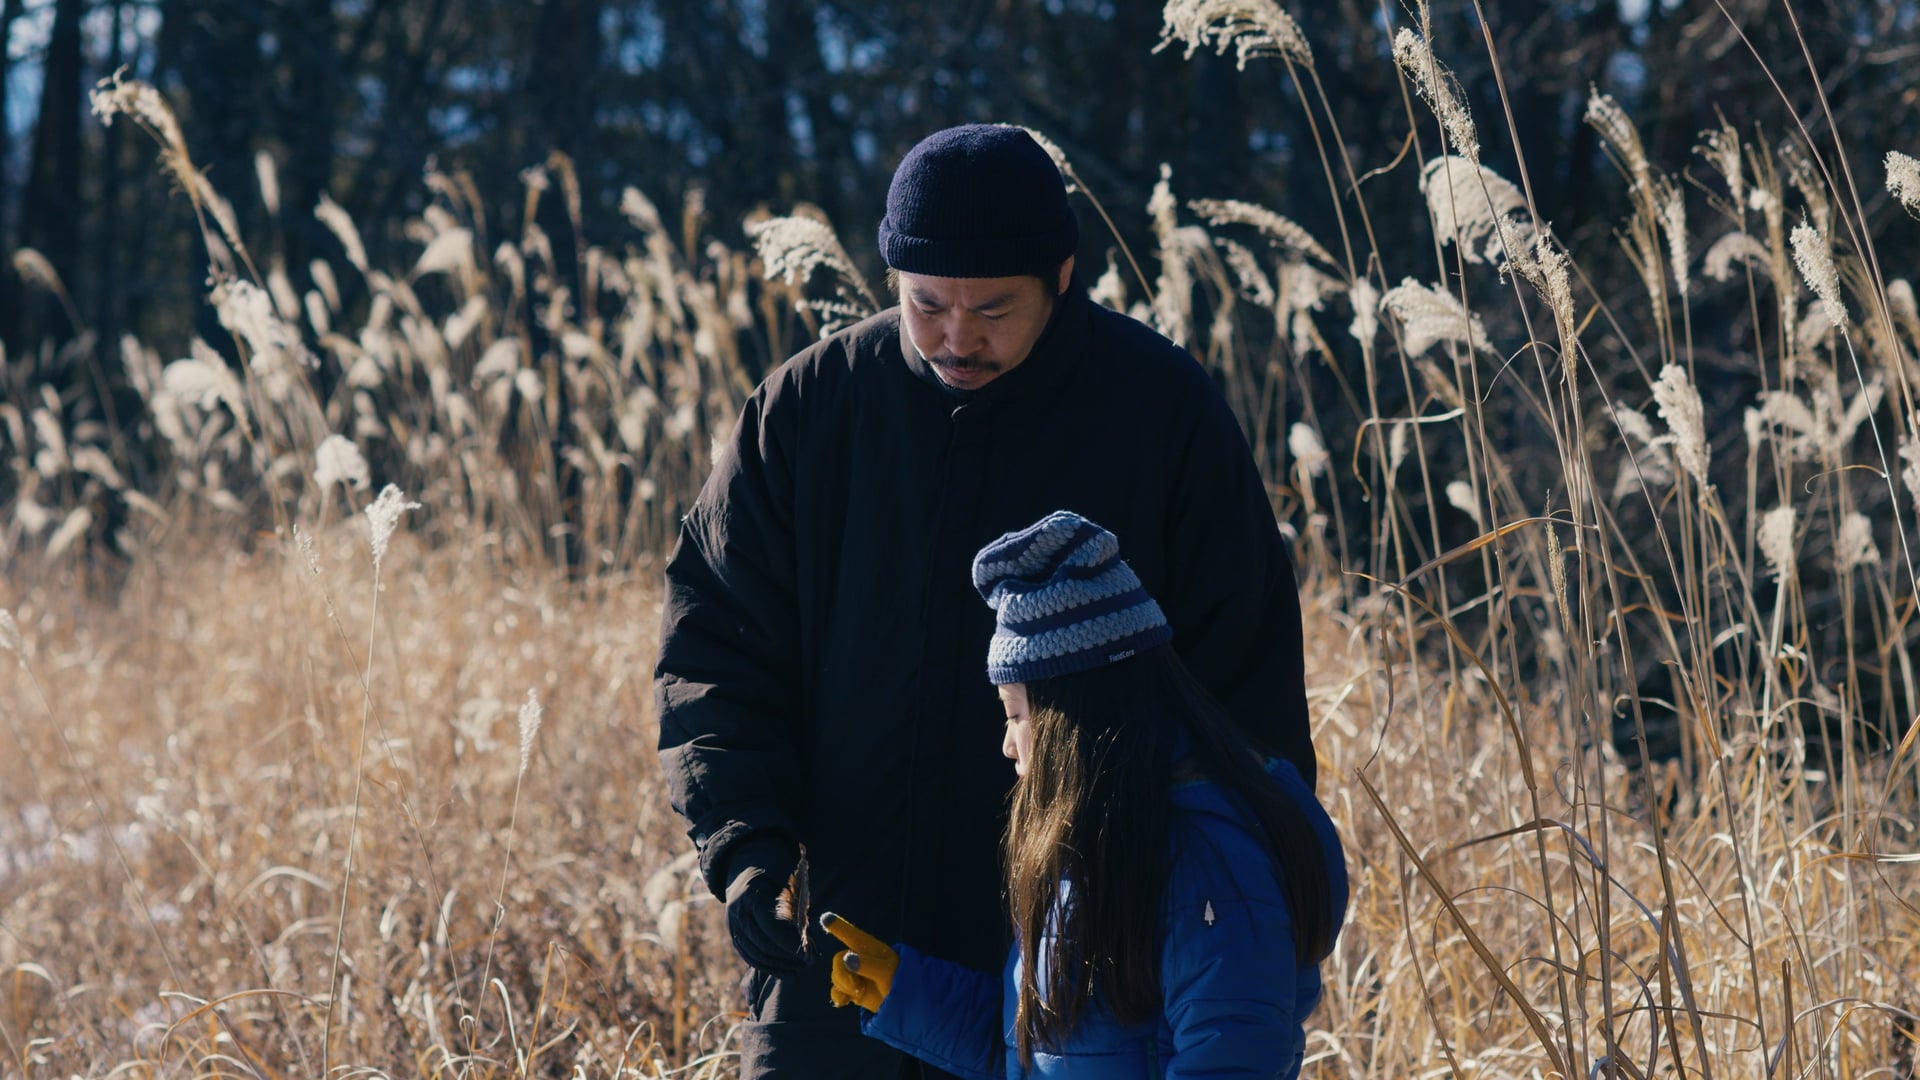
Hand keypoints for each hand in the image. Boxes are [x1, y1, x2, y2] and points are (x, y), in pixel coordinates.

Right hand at [722, 835, 806, 972]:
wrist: (744, 868)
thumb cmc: (773, 871)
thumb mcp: (787, 879)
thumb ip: (797, 906)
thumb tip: (811, 939)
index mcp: (751, 895)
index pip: (770, 926)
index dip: (790, 942)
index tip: (809, 953)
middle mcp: (738, 913)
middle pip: (763, 944)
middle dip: (788, 957)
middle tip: (810, 963)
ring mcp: (733, 926)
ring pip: (755, 954)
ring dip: (779, 966)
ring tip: (801, 970)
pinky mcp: (735, 936)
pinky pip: (749, 957)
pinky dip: (768, 967)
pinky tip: (786, 972)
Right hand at [820, 911, 896, 1011]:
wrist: (904, 1001)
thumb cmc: (898, 979)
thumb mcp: (886, 971)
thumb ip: (868, 964)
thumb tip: (847, 960)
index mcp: (868, 948)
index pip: (851, 934)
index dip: (838, 926)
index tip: (825, 917)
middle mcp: (858, 958)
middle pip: (838, 960)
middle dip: (842, 975)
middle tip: (856, 987)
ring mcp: (854, 974)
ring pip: (836, 976)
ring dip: (844, 986)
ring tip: (860, 992)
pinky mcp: (852, 989)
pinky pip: (836, 990)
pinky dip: (838, 997)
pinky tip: (844, 1002)